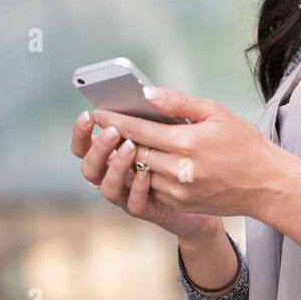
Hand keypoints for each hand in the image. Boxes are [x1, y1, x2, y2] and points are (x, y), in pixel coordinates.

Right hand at [70, 111, 219, 241]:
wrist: (217, 185)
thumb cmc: (198, 146)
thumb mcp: (189, 120)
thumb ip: (170, 105)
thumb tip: (146, 91)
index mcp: (117, 147)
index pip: (87, 141)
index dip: (83, 129)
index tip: (90, 114)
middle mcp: (118, 170)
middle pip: (89, 166)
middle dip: (97, 148)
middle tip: (112, 131)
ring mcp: (129, 191)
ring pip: (107, 187)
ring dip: (114, 167)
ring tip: (130, 147)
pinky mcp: (147, 208)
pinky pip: (133, 204)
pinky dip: (135, 188)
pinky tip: (145, 173)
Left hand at [88, 87, 279, 217]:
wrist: (266, 184)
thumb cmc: (243, 142)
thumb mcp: (215, 112)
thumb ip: (178, 102)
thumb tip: (148, 93)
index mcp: (187, 143)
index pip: (139, 130)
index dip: (116, 120)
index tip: (98, 112)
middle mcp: (179, 170)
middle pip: (134, 152)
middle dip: (116, 138)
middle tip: (103, 126)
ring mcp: (179, 191)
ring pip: (140, 172)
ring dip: (129, 158)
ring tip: (120, 141)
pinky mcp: (181, 204)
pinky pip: (153, 187)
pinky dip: (145, 173)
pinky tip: (145, 160)